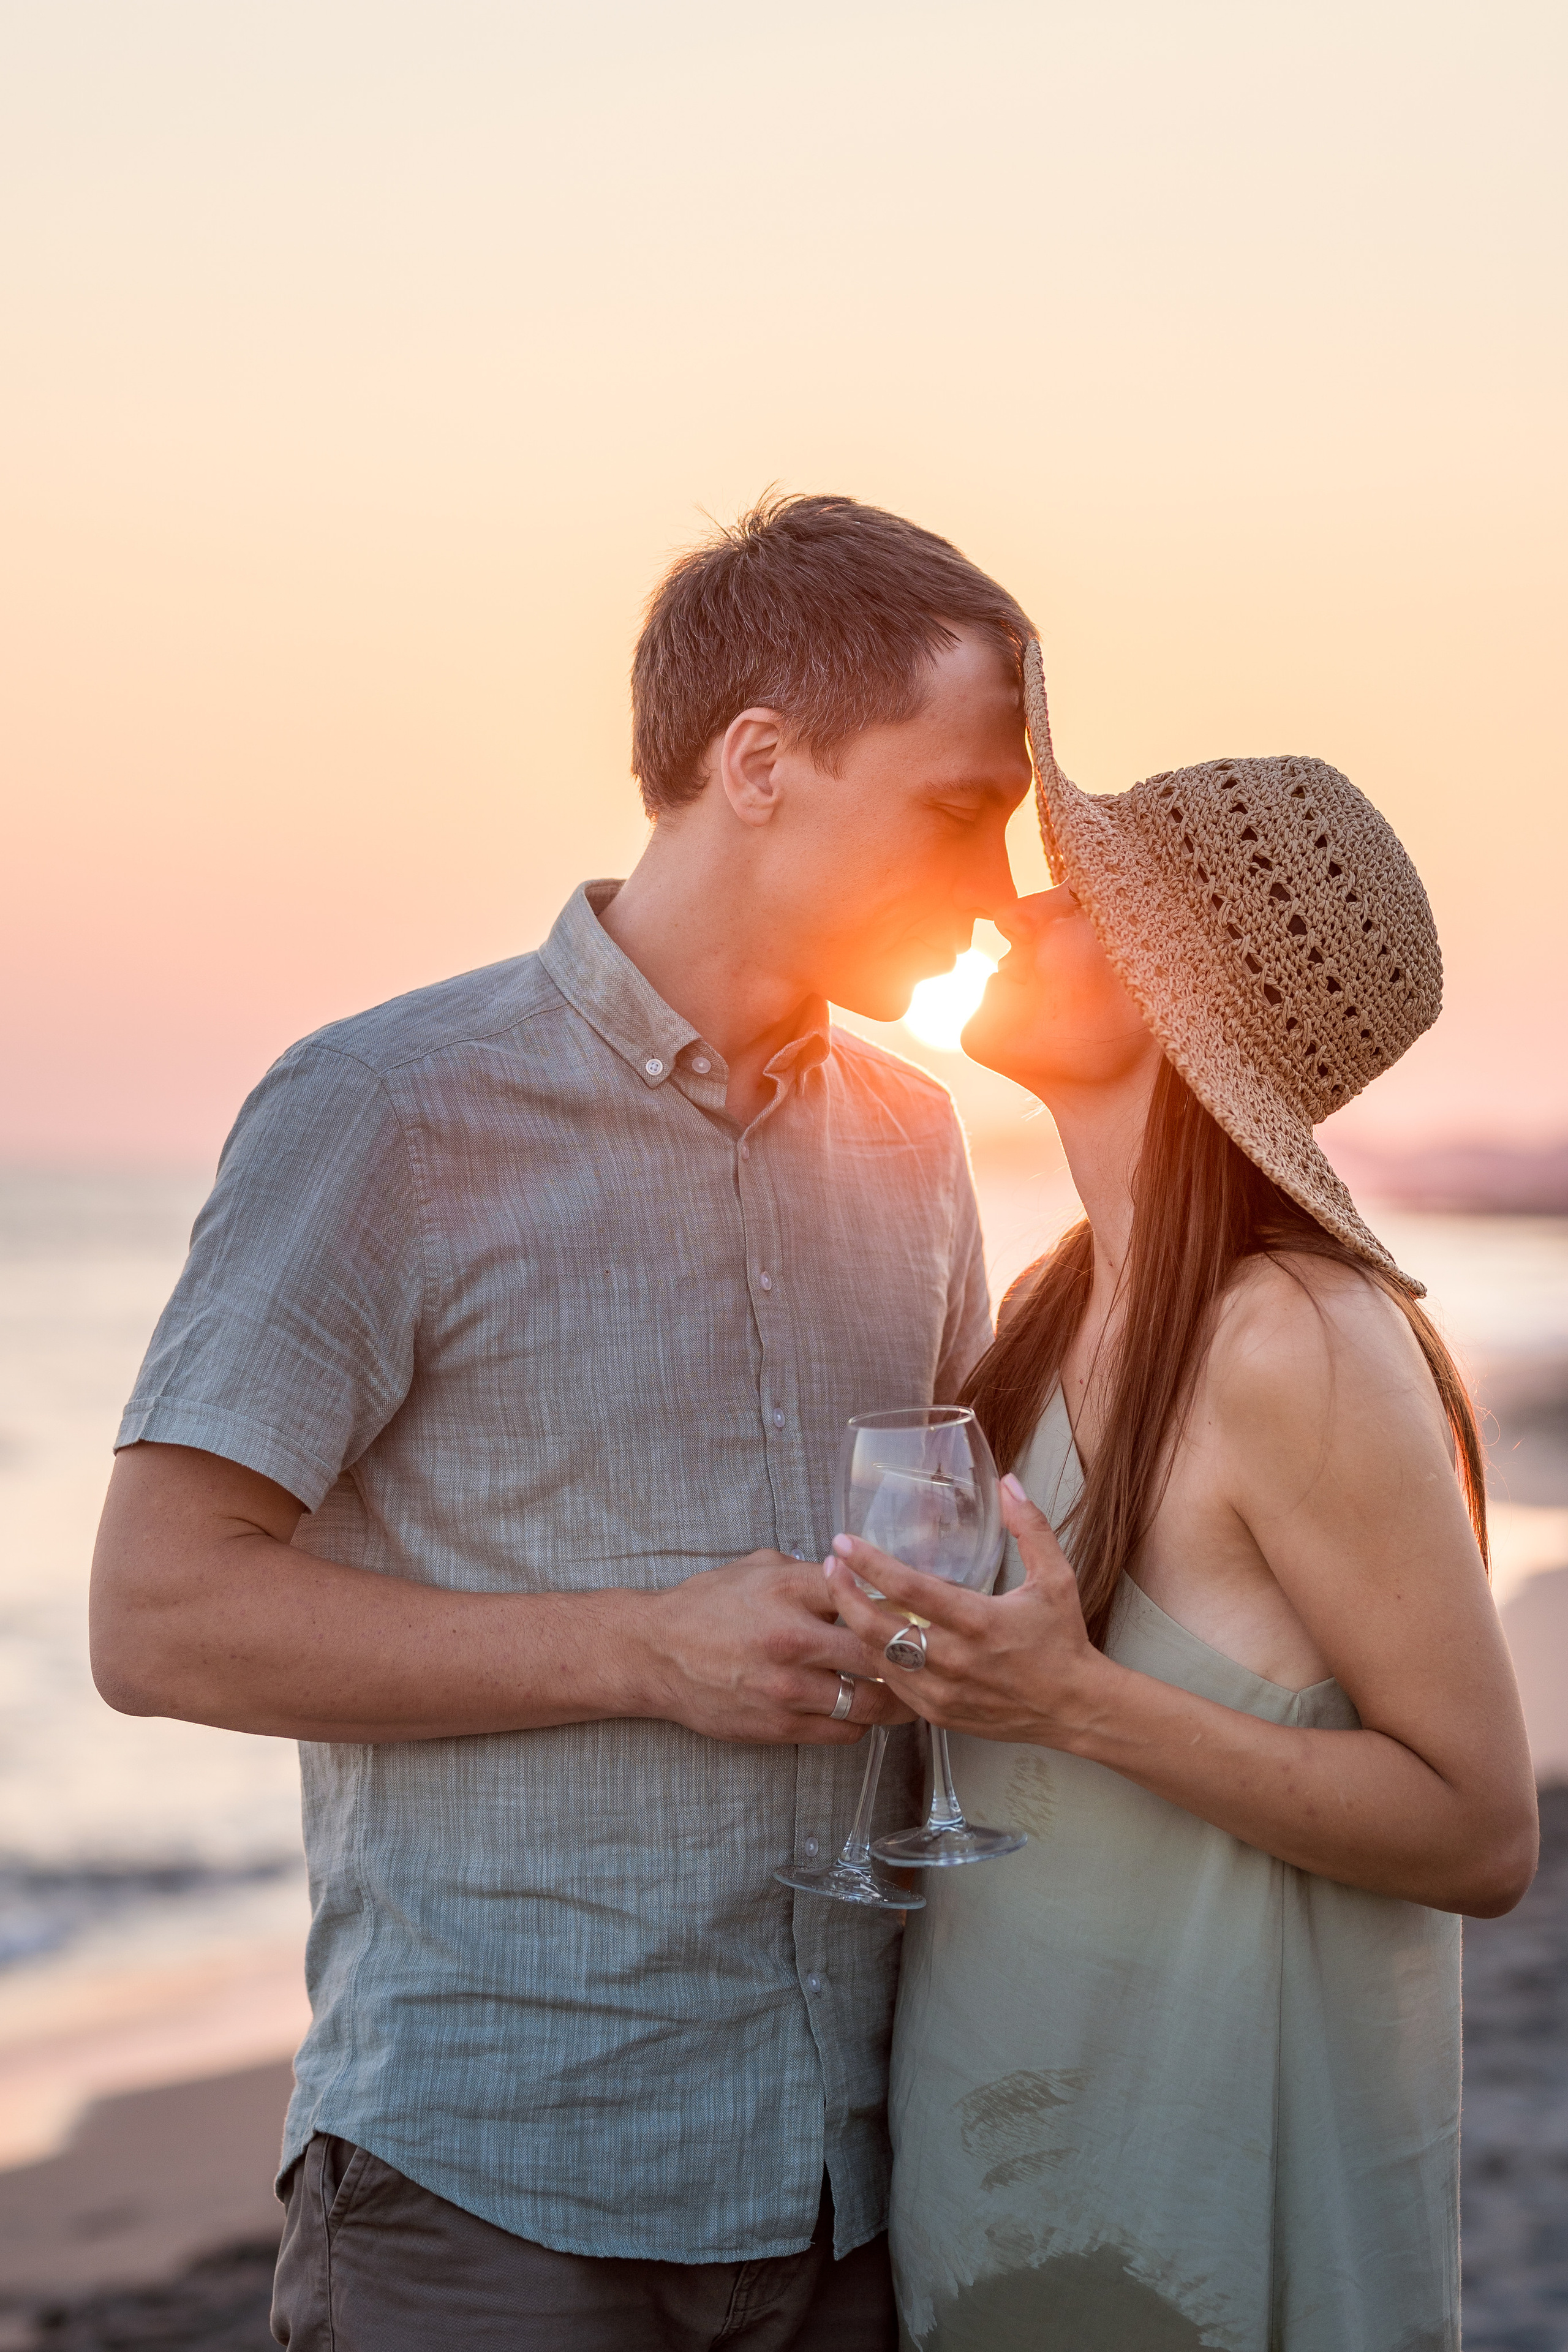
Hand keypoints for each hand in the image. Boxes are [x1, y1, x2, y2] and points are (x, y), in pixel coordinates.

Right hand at [640, 1550, 916, 1745]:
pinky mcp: (777, 1726)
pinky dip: (860, 1722)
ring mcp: (785, 1688)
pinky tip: (863, 1710)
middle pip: (881, 1652)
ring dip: (894, 1698)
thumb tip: (859, 1576)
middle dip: (909, 1657)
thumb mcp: (760, 1568)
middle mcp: (791, 1638)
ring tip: (908, 1691)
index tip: (922, 1611)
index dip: (902, 1604)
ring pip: (870, 1701)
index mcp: (790, 1589)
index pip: (869, 1594)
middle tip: (929, 1658)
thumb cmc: (708, 1605)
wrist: (655, 1653)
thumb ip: (811, 1573)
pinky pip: (842, 1731)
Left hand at [823, 1477, 1114, 1747]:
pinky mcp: (940, 1714)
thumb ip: (1031, 1527)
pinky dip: (878, 1661)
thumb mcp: (1056, 1577)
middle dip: (845, 1595)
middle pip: (878, 1628)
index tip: (844, 1542)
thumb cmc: (1063, 1641)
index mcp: (979, 1622)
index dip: (869, 1564)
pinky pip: (894, 1687)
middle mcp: (956, 1660)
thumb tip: (1009, 1484)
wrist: (1075, 1708)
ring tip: (842, 1596)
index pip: (908, 1589)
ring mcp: (944, 1692)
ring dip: (854, 1627)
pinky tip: (870, 1638)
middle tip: (831, 1567)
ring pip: (879, 1660)